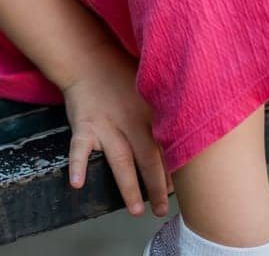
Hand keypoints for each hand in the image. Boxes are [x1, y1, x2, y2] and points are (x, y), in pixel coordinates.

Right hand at [60, 41, 172, 218]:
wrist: (89, 58)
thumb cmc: (123, 74)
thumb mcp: (152, 85)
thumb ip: (167, 107)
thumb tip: (191, 132)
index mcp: (151, 112)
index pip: (167, 146)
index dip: (177, 169)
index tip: (184, 190)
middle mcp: (131, 121)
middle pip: (148, 158)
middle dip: (158, 187)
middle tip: (163, 210)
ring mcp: (106, 125)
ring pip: (119, 160)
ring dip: (128, 187)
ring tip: (136, 210)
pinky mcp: (84, 126)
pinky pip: (79, 148)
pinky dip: (77, 165)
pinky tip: (77, 183)